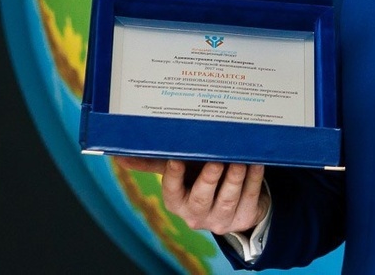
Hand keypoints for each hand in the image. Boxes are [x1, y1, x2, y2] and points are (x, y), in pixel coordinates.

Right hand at [115, 157, 267, 234]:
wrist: (233, 201)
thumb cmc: (200, 178)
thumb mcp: (181, 171)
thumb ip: (156, 162)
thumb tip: (119, 155)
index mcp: (177, 203)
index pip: (171, 192)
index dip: (174, 177)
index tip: (177, 159)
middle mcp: (196, 215)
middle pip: (201, 199)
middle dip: (209, 179)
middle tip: (216, 160)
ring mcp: (221, 219)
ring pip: (228, 199)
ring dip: (235, 178)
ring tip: (239, 159)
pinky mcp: (243, 218)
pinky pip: (249, 197)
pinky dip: (253, 179)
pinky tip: (255, 163)